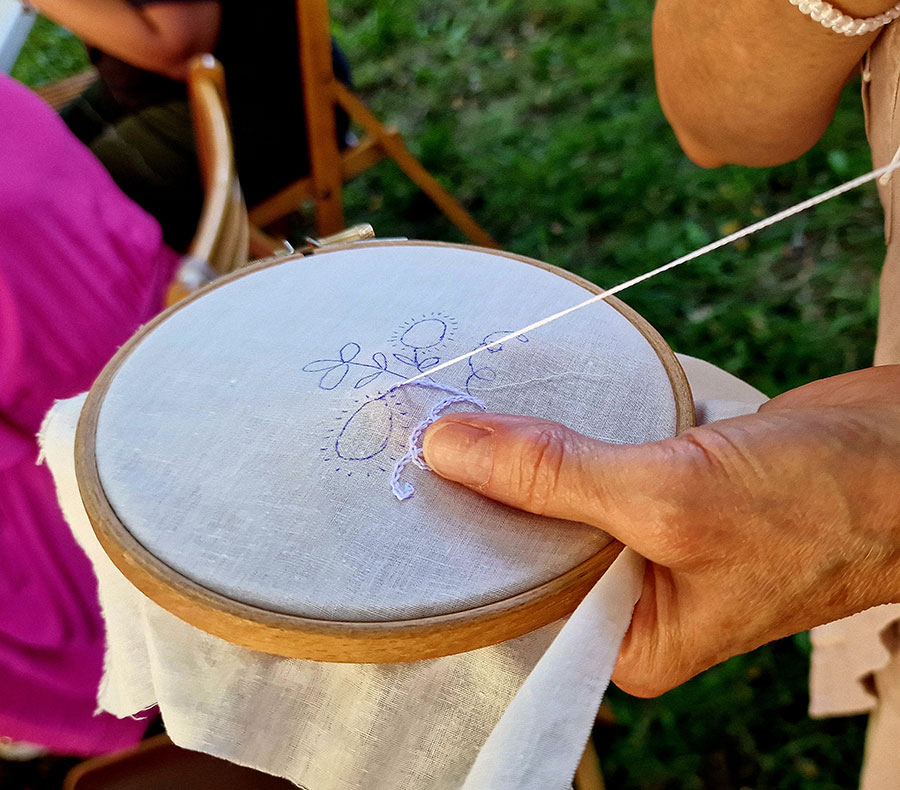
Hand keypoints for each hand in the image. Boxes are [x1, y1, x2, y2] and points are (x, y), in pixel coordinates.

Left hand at [421, 366, 899, 695]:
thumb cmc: (818, 506)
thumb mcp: (670, 498)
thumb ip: (556, 476)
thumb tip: (451, 447)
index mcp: (627, 639)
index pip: (517, 600)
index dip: (463, 544)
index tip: (406, 489)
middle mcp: (627, 597)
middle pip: (529, 542)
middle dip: (485, 492)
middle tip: (421, 436)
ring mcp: (643, 539)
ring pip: (557, 495)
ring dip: (522, 453)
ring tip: (455, 416)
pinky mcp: (658, 486)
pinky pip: (589, 461)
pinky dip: (563, 432)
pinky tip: (522, 408)